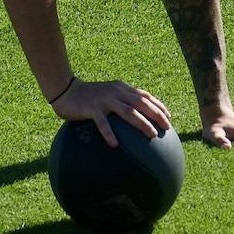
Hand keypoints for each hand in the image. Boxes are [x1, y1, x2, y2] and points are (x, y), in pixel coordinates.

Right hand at [53, 79, 171, 146]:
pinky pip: (102, 123)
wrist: (65, 90)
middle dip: (157, 115)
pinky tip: (115, 145)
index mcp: (120, 88)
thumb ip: (118, 102)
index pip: (144, 95)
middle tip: (166, 128)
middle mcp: (116, 92)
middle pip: (141, 103)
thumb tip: (132, 118)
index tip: (169, 116)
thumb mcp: (105, 95)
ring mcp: (104, 100)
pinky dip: (109, 133)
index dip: (158, 105)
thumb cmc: (85, 97)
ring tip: (151, 135)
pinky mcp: (91, 108)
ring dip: (142, 123)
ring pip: (128, 112)